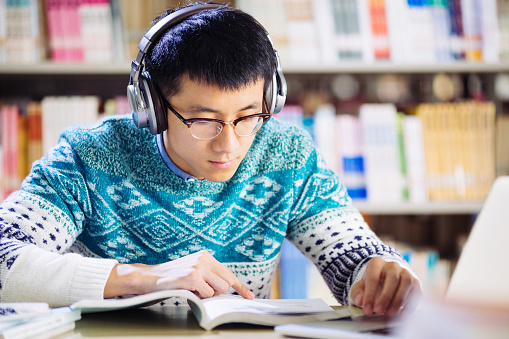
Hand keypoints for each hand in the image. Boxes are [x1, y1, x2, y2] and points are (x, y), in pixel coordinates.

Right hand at [105, 250, 254, 299]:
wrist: (148, 277)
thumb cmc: (172, 278)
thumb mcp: (193, 272)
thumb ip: (210, 277)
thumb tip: (226, 289)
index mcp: (206, 256)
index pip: (228, 273)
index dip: (240, 287)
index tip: (250, 296)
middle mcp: (204, 258)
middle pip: (226, 283)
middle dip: (218, 292)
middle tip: (200, 291)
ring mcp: (199, 267)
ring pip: (219, 289)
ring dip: (207, 294)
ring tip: (191, 289)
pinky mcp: (193, 276)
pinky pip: (207, 294)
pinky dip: (199, 296)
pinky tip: (186, 289)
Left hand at [350, 257, 421, 316]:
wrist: (387, 278)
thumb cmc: (373, 283)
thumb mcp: (361, 286)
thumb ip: (357, 293)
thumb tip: (359, 300)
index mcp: (377, 263)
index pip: (373, 277)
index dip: (370, 295)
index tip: (367, 309)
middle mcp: (393, 265)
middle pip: (392, 278)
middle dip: (385, 297)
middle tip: (379, 311)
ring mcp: (406, 272)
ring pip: (406, 282)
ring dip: (399, 300)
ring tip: (390, 313)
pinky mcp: (416, 282)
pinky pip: (416, 291)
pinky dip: (411, 304)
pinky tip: (403, 314)